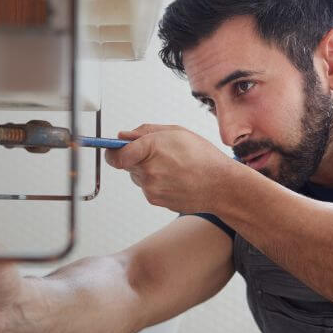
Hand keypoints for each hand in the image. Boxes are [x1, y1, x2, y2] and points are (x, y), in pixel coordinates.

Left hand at [104, 124, 237, 213]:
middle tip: (158, 154)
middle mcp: (148, 171)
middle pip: (126, 164)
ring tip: (172, 167)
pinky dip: (156, 182)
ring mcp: (151, 188)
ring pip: (137, 176)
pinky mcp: (155, 200)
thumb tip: (123, 136)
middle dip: (136, 157)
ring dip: (147, 170)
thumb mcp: (176, 132)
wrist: (221, 186)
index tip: (112, 148)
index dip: (112, 151)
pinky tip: (174, 178)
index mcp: (151, 148)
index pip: (115, 154)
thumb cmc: (203, 157)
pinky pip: (147, 188)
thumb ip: (145, 132)